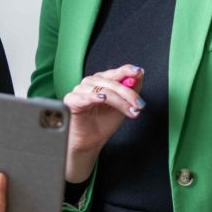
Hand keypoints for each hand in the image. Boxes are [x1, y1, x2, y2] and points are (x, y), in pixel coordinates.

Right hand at [63, 64, 144, 181]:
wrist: (89, 141)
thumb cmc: (102, 123)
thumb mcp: (122, 106)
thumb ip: (131, 91)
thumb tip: (139, 74)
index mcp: (102, 81)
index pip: (115, 72)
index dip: (127, 70)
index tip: (138, 72)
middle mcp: (91, 82)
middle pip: (112, 82)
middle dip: (128, 93)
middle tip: (140, 104)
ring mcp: (80, 89)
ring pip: (103, 90)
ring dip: (119, 101)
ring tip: (130, 111)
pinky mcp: (72, 100)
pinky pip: (85, 96)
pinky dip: (95, 97)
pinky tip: (103, 99)